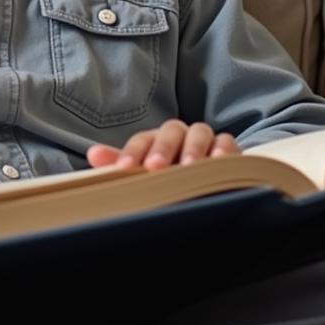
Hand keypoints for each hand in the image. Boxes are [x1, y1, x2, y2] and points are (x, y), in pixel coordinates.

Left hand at [86, 120, 238, 171]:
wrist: (210, 192)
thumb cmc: (171, 182)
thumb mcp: (147, 176)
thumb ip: (123, 166)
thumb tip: (93, 155)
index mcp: (157, 141)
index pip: (142, 140)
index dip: (132, 153)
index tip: (122, 169)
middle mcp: (181, 136)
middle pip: (170, 132)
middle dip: (162, 149)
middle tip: (155, 168)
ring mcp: (207, 140)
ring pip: (200, 133)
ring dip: (193, 150)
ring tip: (188, 168)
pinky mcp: (230, 151)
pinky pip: (228, 143)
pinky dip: (224, 151)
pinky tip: (217, 163)